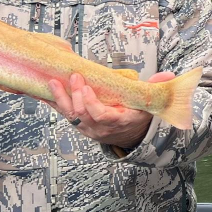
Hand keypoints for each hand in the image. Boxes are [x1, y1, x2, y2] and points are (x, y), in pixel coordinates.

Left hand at [47, 71, 174, 148]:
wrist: (130, 135)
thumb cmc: (138, 115)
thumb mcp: (149, 104)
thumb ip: (157, 88)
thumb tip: (168, 76)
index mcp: (118, 121)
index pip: (100, 116)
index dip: (91, 103)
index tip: (87, 87)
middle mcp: (100, 128)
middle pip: (82, 114)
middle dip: (76, 95)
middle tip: (74, 77)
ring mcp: (87, 127)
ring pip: (70, 115)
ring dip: (60, 98)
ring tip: (53, 82)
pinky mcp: (79, 124)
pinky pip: (63, 114)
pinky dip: (53, 103)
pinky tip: (43, 92)